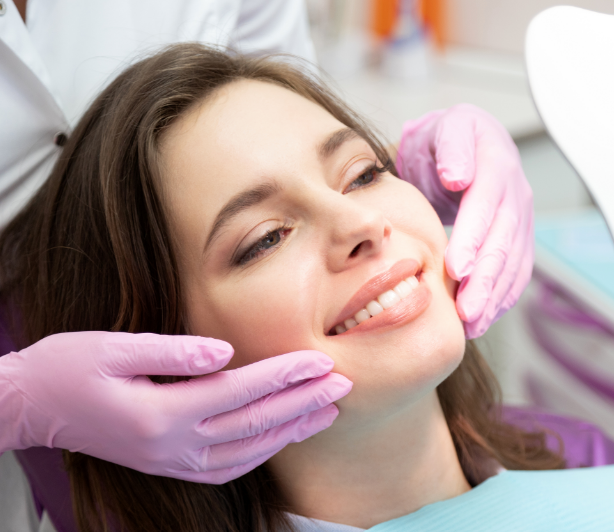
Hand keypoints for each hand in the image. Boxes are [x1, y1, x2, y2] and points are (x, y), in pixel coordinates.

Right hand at [0, 331, 350, 483]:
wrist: (33, 406)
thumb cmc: (68, 367)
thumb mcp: (113, 347)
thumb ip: (174, 351)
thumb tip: (226, 351)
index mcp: (160, 413)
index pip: (240, 392)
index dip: (285, 375)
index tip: (321, 360)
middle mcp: (171, 446)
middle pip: (254, 424)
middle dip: (303, 403)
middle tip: (343, 384)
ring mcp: (171, 461)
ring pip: (247, 452)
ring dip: (291, 430)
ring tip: (327, 410)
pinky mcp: (169, 465)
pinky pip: (227, 468)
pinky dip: (261, 453)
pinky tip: (282, 437)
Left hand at [397, 104, 533, 338]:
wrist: (464, 143)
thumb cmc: (447, 139)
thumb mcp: (446, 129)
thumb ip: (453, 149)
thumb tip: (458, 177)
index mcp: (497, 165)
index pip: (487, 206)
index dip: (473, 239)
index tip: (457, 268)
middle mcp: (516, 194)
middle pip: (504, 242)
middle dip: (486, 280)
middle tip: (466, 311)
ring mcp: (521, 219)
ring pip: (513, 263)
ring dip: (494, 297)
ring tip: (473, 324)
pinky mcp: (518, 239)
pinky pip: (515, 273)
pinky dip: (501, 299)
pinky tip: (483, 320)